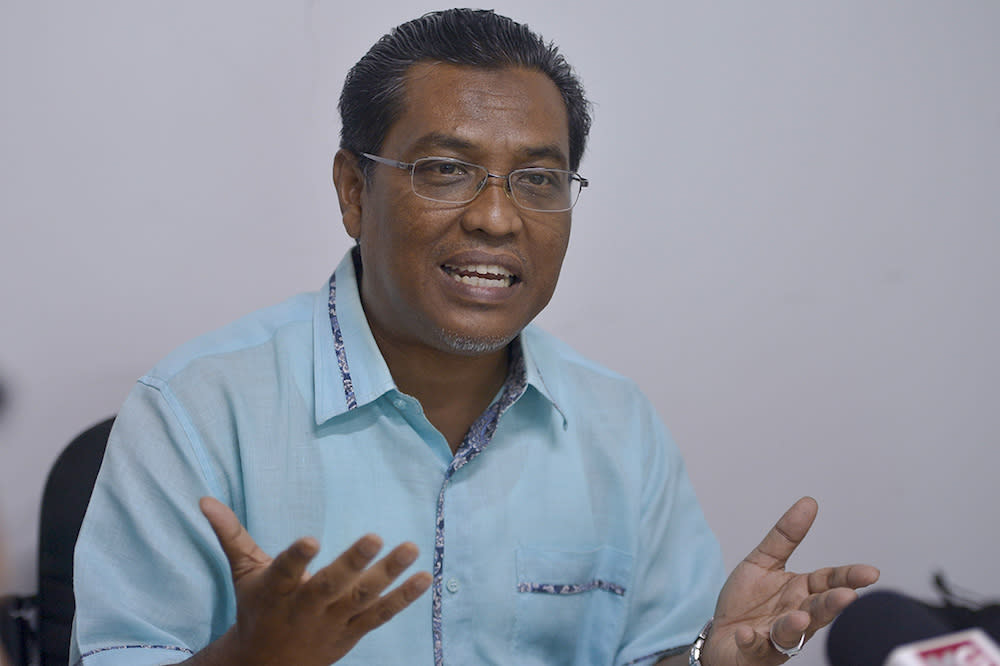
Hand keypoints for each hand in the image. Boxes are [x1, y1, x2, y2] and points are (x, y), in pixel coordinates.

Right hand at [192, 497, 431, 665]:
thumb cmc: (257, 608)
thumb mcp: (242, 572)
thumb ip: (231, 534)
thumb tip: (206, 500)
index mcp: (275, 591)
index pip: (285, 572)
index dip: (296, 557)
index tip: (310, 539)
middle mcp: (305, 608)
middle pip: (330, 586)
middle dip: (353, 563)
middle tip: (374, 537)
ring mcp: (332, 623)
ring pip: (361, 598)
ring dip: (388, 575)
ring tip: (411, 547)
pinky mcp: (352, 633)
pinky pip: (379, 615)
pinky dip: (402, 598)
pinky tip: (423, 577)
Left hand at [702, 497, 878, 664]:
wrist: (720, 636)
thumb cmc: (747, 602)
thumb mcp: (763, 562)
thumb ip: (785, 537)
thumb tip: (809, 503)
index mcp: (801, 592)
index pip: (829, 582)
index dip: (848, 577)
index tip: (871, 572)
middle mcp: (796, 616)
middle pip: (818, 610)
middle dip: (832, 604)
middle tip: (846, 595)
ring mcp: (776, 638)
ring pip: (791, 634)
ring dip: (795, 626)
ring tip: (799, 616)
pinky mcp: (753, 653)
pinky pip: (754, 648)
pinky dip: (751, 641)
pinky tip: (747, 633)